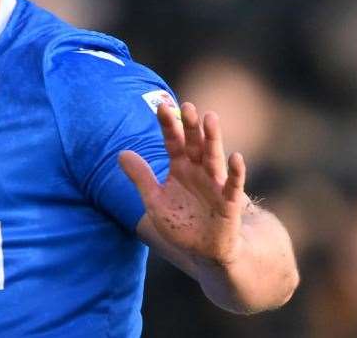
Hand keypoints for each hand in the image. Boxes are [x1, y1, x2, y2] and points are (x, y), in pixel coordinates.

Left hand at [119, 102, 248, 265]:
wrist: (204, 251)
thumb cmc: (181, 223)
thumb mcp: (155, 201)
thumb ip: (141, 178)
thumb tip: (121, 153)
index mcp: (180, 168)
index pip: (173, 142)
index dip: (168, 125)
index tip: (161, 106)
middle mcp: (199, 171)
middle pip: (195, 144)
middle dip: (191, 125)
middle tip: (187, 106)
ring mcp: (215, 184)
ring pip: (214, 157)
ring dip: (213, 138)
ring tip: (210, 118)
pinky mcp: (229, 202)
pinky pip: (234, 184)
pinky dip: (236, 172)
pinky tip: (236, 157)